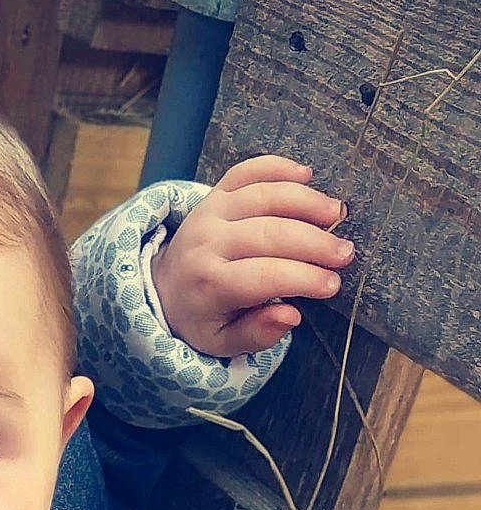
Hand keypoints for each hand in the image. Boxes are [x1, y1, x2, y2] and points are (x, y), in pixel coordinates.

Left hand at [150, 155, 353, 357]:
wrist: (163, 286)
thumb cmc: (200, 317)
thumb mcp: (220, 342)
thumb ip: (255, 334)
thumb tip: (291, 316)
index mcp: (208, 283)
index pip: (263, 277)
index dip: (303, 278)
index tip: (333, 284)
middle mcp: (206, 242)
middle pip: (269, 234)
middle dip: (314, 242)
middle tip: (345, 253)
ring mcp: (210, 212)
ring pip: (263, 196)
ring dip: (306, 201)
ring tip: (337, 214)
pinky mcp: (215, 193)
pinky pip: (247, 171)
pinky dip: (277, 167)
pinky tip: (307, 175)